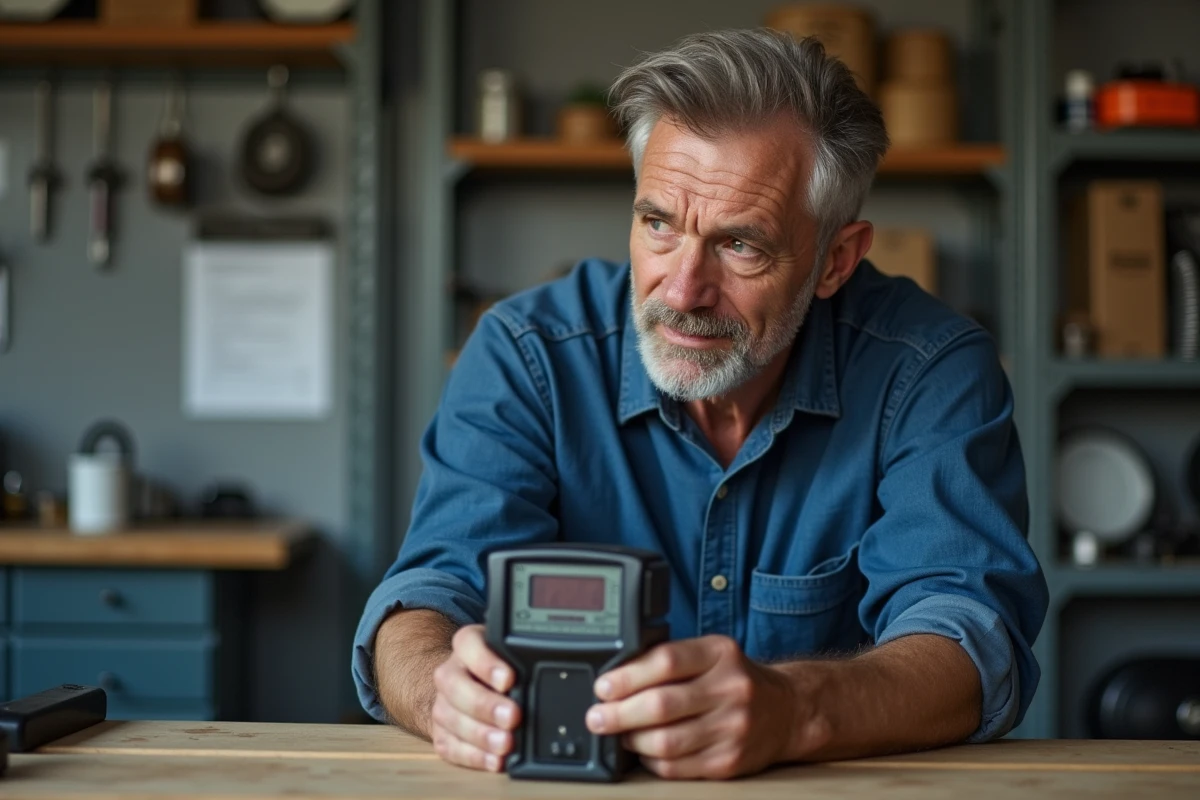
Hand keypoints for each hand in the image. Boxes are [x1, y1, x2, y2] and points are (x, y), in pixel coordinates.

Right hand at [430, 624, 520, 772]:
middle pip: (455, 685)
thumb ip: (525, 660)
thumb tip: (558, 676)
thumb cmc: (501, 669)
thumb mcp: (512, 655)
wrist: (471, 688)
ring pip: (449, 717)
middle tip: (513, 716)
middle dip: (485, 704)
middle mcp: (450, 672)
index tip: (509, 679)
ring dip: (480, 734)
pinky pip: (450, 746)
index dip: (486, 663)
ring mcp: (442, 704)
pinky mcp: (441, 733)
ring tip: (506, 744)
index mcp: (467, 645)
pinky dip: (474, 756)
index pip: (468, 644)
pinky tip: (495, 760)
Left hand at [584, 635, 795, 778]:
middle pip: (661, 705)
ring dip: (632, 740)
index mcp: (720, 653)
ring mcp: (732, 728)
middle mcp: (731, 689)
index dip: (627, 677)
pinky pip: (676, 767)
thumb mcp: (711, 654)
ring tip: (621, 733)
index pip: (666, 661)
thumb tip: (615, 676)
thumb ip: (670, 658)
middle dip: (618, 714)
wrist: (786, 711)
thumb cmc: (735, 679)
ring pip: (665, 742)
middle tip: (597, 717)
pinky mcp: (729, 762)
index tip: (603, 687)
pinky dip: (651, 761)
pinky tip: (645, 751)